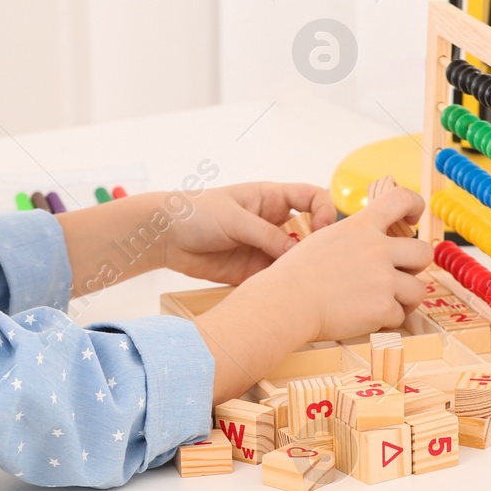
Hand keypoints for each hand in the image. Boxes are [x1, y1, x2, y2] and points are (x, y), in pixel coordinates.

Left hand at [160, 182, 336, 284]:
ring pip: (295, 259)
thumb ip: (266, 234)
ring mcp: (264, 248)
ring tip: (301, 281)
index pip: (312, 198)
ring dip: (300, 269)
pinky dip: (283, 285)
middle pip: (310, 232)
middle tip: (315, 261)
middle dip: (317, 246)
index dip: (325, 210)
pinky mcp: (253, 271)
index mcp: (272, 199)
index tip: (322, 229)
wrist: (165, 237)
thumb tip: (297, 251)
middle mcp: (273, 223)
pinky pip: (276, 278)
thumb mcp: (234, 218)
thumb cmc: (196, 213)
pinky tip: (283, 292)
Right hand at [192, 185, 431, 400]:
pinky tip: (366, 319)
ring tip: (382, 304)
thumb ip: (355, 235)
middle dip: (414, 267)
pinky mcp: (382, 308)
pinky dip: (385, 321)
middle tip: (398, 276)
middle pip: (424, 252)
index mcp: (361, 226)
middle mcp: (377, 249)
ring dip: (404, 299)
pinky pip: (399, 316)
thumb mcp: (325, 238)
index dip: (414, 205)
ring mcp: (383, 279)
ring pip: (418, 290)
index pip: (402, 199)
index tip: (413, 218)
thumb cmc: (296, 274)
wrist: (286, 302)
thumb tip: (373, 239)